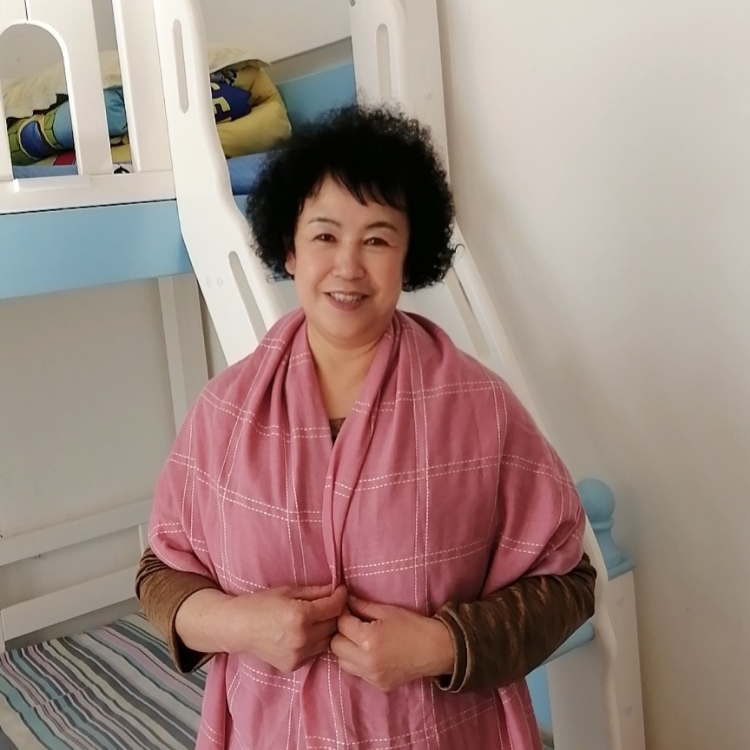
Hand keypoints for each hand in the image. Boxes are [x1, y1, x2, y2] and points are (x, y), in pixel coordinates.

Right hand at [218, 584, 347, 672]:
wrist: (238, 628)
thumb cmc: (261, 604)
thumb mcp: (289, 591)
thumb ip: (316, 591)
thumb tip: (338, 590)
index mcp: (300, 616)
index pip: (334, 607)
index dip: (340, 596)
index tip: (341, 590)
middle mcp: (301, 638)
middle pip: (333, 625)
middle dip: (334, 612)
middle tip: (329, 603)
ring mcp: (297, 655)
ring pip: (327, 641)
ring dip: (326, 629)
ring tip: (317, 618)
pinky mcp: (293, 665)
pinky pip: (314, 652)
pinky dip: (315, 642)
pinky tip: (305, 633)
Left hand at [330, 596, 453, 692]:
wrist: (435, 649)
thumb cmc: (412, 625)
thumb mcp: (387, 611)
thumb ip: (362, 606)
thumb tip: (345, 599)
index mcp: (368, 639)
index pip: (341, 625)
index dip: (343, 614)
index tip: (348, 609)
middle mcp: (366, 661)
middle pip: (336, 646)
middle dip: (340, 633)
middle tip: (352, 625)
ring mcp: (372, 677)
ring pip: (342, 663)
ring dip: (346, 650)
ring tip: (359, 640)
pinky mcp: (378, 686)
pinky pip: (357, 673)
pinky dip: (357, 662)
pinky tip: (370, 653)